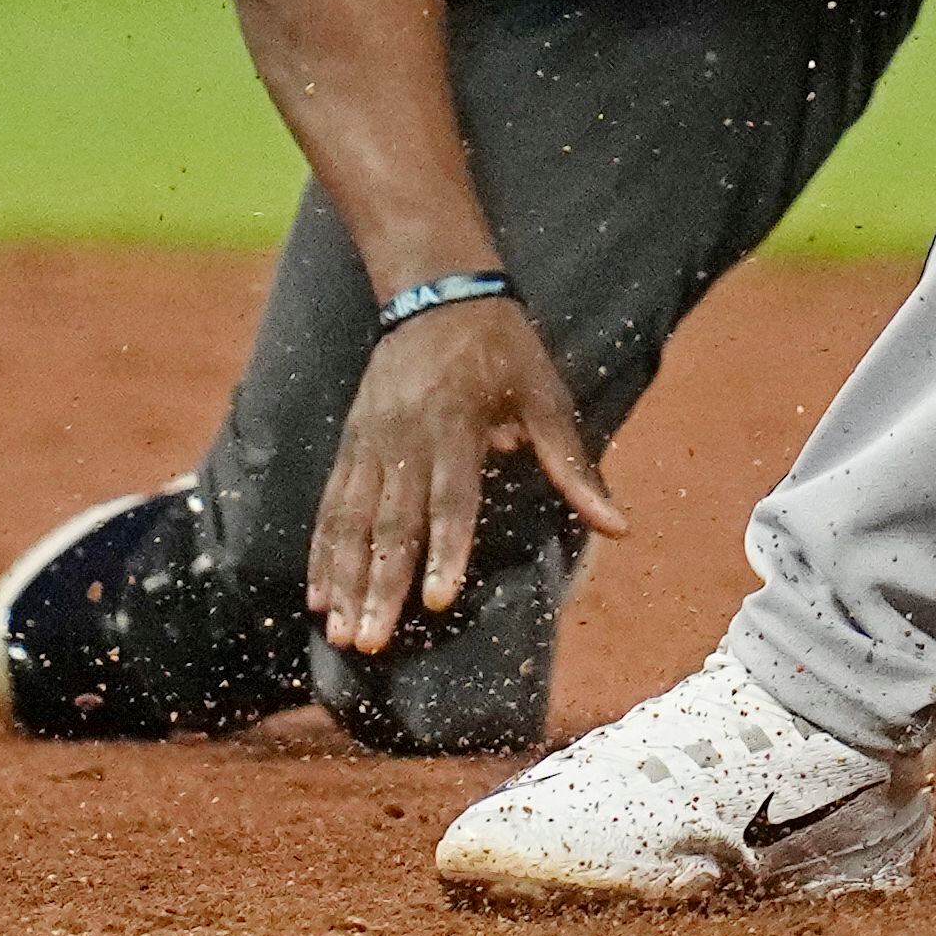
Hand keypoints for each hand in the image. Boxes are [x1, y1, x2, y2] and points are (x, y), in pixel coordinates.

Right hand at [307, 301, 626, 659]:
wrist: (438, 294)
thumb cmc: (505, 350)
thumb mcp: (547, 396)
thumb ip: (573, 467)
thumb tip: (619, 527)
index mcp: (456, 426)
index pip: (451, 499)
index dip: (446, 551)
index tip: (438, 601)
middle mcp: (404, 439)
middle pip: (391, 522)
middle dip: (380, 586)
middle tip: (372, 642)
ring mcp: (369, 444)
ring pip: (351, 522)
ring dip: (344, 580)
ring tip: (340, 633)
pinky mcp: (349, 446)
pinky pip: (330, 507)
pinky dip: (321, 553)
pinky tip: (316, 596)